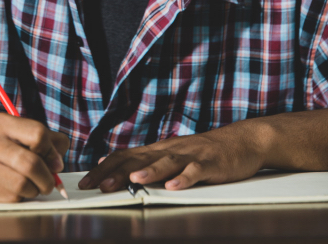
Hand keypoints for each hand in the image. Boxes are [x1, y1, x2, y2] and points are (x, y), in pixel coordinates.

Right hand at [0, 112, 69, 202]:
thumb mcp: (16, 132)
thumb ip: (46, 139)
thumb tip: (59, 161)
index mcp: (2, 123)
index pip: (38, 134)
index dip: (52, 152)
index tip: (55, 163)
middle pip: (31, 163)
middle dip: (47, 178)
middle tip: (49, 183)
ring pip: (23, 185)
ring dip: (35, 190)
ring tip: (32, 186)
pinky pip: (11, 198)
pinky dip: (21, 197)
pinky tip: (15, 190)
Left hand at [78, 123, 268, 191]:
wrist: (241, 141)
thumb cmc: (203, 152)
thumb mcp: (170, 154)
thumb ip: (143, 159)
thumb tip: (110, 163)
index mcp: (158, 150)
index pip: (125, 156)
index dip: (105, 168)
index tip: (86, 182)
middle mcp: (170, 150)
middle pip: (139, 159)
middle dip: (118, 172)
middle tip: (100, 185)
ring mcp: (190, 156)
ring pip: (166, 162)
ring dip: (149, 171)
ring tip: (134, 179)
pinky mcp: (210, 164)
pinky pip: (196, 171)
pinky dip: (184, 178)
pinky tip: (174, 186)